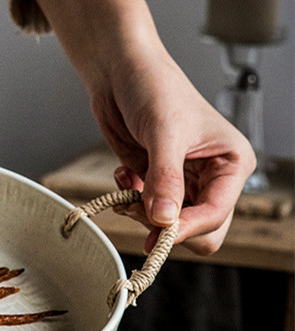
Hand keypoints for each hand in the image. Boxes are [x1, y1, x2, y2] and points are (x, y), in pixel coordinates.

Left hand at [91, 50, 255, 254]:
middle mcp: (213, 179)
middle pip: (200, 232)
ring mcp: (184, 185)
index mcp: (232, 163)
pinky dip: (130, 204)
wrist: (121, 75)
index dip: (188, 228)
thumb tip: (165, 220)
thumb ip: (166, 179)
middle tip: (140, 207)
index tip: (159, 232)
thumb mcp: (163, 132)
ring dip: (143, 214)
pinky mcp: (158, 186)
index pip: (217, 214)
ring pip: (170, 227)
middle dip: (167, 226)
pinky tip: (124, 176)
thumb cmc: (154, 88)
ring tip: (128, 185)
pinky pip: (146, 215)